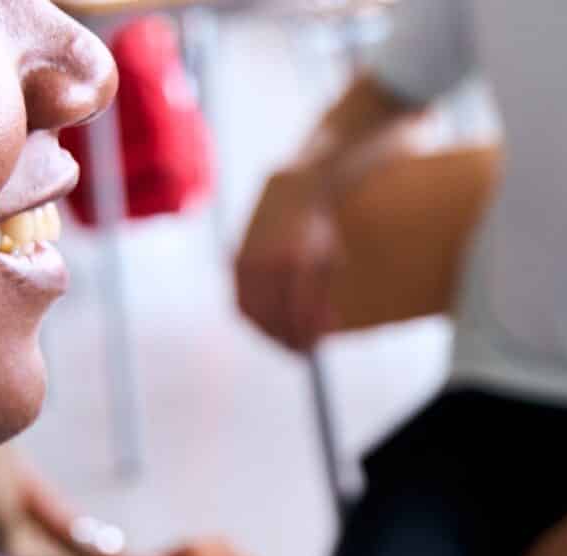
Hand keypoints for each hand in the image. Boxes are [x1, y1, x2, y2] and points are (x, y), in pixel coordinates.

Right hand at [234, 173, 341, 351]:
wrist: (291, 193)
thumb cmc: (319, 232)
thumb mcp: (329, 264)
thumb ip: (322, 301)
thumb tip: (322, 336)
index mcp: (295, 263)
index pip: (297, 314)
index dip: (305, 337)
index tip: (313, 350)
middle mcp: (268, 264)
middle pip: (274, 319)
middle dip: (288, 340)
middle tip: (301, 352)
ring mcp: (249, 264)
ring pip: (255, 315)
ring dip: (270, 334)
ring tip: (287, 341)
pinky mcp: (237, 264)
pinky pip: (242, 304)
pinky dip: (256, 319)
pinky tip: (270, 325)